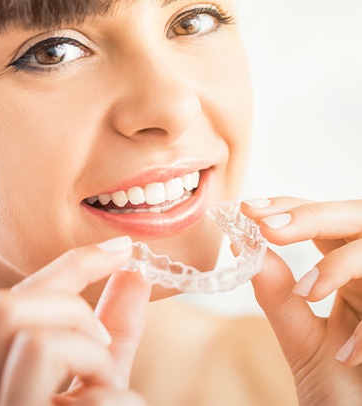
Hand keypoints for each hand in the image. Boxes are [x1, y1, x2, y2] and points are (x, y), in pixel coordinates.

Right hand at [0, 236, 150, 404]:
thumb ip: (114, 328)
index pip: (13, 298)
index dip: (74, 263)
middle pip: (4, 306)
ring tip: (104, 389)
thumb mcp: (101, 376)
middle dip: (70, 309)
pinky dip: (116, 400)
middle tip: (100, 344)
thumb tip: (135, 271)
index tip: (121, 248)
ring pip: (34, 341)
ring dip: (91, 357)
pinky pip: (84, 397)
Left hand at [242, 197, 361, 404]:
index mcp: (346, 273)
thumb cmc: (340, 390)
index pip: (320, 222)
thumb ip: (277, 296)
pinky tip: (346, 354)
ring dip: (341, 264)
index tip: (248, 208)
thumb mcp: (302, 341)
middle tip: (268, 226)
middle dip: (312, 216)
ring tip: (306, 291)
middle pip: (355, 219)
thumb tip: (243, 247)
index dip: (288, 207)